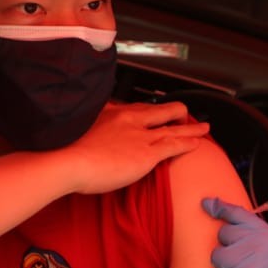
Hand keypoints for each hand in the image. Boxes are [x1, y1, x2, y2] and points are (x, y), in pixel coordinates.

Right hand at [64, 101, 209, 193]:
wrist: (66, 159)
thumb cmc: (64, 149)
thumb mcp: (77, 127)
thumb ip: (90, 126)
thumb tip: (89, 131)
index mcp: (112, 112)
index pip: (138, 108)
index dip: (151, 110)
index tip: (155, 111)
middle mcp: (130, 119)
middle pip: (161, 110)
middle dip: (176, 112)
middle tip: (185, 114)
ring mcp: (141, 135)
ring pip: (174, 128)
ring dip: (191, 128)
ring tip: (204, 128)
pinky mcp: (148, 153)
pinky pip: (175, 145)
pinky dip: (189, 143)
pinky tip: (198, 143)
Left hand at [203, 197, 267, 267]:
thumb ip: (254, 235)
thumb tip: (229, 228)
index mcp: (264, 233)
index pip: (236, 213)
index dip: (219, 207)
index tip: (207, 204)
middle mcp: (253, 243)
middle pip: (222, 235)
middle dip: (228, 246)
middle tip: (243, 260)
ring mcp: (243, 263)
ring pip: (217, 257)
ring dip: (226, 267)